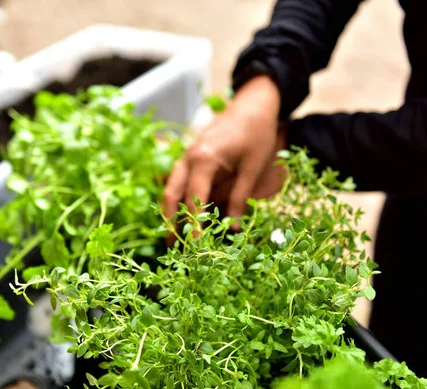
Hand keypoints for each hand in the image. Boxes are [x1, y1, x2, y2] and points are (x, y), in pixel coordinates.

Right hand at [163, 75, 286, 235]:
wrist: (255, 102)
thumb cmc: (257, 132)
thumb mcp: (252, 167)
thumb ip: (240, 198)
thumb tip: (233, 228)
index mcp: (203, 159)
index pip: (193, 200)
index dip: (193, 226)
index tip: (195, 248)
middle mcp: (189, 157)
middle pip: (172, 195)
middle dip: (170, 222)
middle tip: (172, 248)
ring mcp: (187, 155)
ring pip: (171, 187)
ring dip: (170, 212)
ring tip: (172, 236)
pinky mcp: (192, 155)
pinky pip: (179, 180)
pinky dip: (177, 198)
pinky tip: (181, 214)